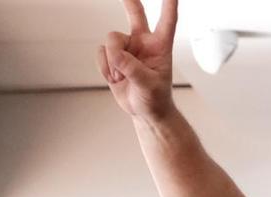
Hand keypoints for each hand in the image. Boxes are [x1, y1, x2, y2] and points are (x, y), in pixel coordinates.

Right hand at [96, 0, 177, 122]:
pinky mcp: (113, 56)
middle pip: (135, 13)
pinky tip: (114, 77)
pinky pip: (101, 52)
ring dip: (113, 60)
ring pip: (112, 39)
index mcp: (161, 46)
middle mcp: (143, 42)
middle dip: (129, 0)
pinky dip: (105, 67)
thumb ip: (133, 69)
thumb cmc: (155, 98)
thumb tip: (116, 55)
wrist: (144, 111)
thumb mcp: (149, 86)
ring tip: (121, 77)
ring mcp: (127, 48)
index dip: (169, 4)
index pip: (167, 21)